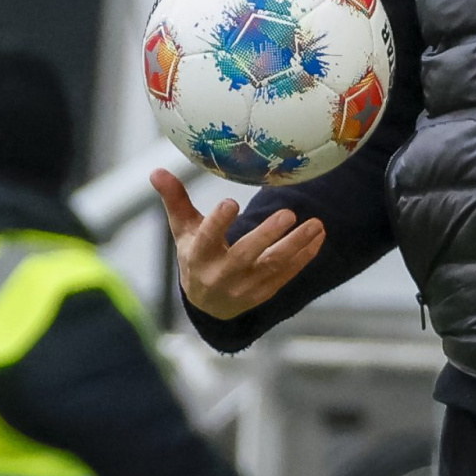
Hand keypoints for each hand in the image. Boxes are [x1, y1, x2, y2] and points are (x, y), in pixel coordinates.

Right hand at [151, 169, 325, 319]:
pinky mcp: (263, 293)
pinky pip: (286, 274)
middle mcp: (220, 275)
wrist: (208, 304)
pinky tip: (318, 235)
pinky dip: (304, 256)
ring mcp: (244, 287)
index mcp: (198, 257)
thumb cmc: (195, 255)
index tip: (230, 202)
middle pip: (245, 255)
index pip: (206, 239)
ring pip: (272, 266)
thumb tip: (157, 171)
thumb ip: (175, 201)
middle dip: (266, 236)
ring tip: (316, 224)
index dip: (217, 223)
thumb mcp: (183, 230)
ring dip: (296, 245)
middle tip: (288, 213)